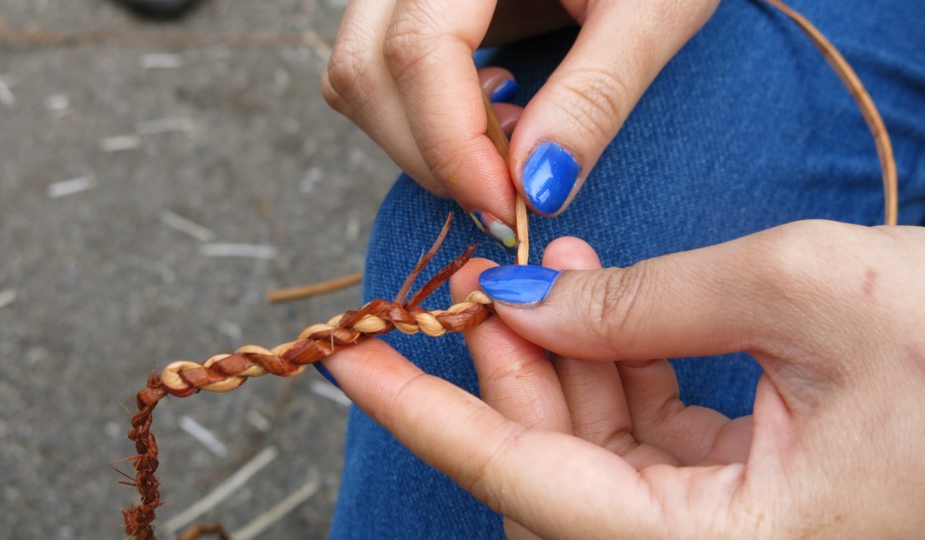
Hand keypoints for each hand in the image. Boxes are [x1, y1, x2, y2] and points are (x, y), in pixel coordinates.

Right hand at [322, 0, 718, 235]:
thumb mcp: (652, 12)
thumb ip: (594, 95)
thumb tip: (535, 190)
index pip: (418, 48)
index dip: (454, 145)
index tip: (508, 210)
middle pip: (366, 69)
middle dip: (431, 155)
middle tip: (510, 192)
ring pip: (358, 76)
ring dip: (419, 140)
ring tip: (509, 140)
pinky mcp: (414, 8)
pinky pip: (376, 73)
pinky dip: (419, 119)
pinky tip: (491, 112)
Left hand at [322, 221, 924, 537]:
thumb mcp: (804, 292)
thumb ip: (649, 302)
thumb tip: (528, 305)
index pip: (526, 483)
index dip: (430, 413)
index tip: (356, 363)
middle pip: (553, 469)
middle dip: (506, 369)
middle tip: (481, 282)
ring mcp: (730, 530)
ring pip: (594, 452)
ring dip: (561, 356)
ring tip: (548, 271)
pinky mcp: (744, 494)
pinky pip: (645, 438)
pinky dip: (615, 366)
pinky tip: (600, 298)